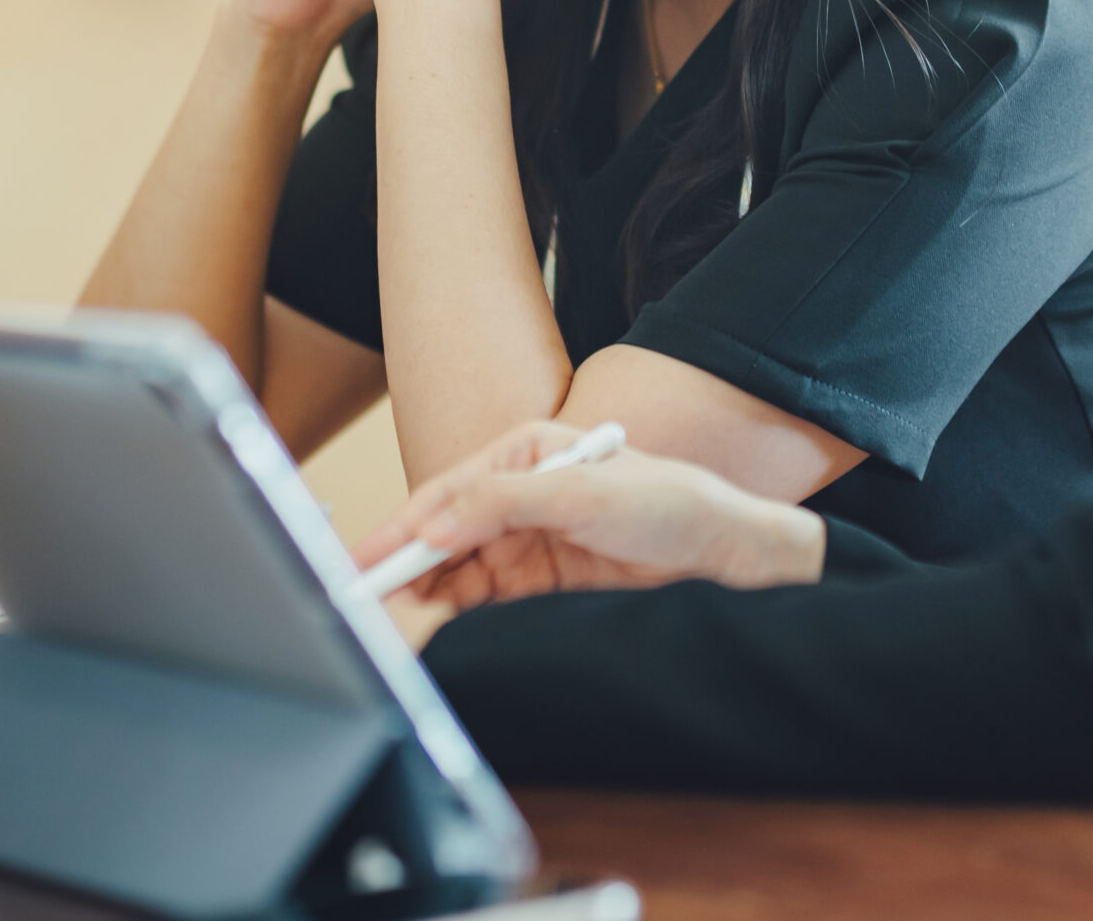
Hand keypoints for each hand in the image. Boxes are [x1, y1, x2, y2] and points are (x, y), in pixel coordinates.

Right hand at [351, 420, 827, 620]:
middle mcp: (517, 497)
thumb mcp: (585, 494)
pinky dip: (457, 620)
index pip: (445, 494)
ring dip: (425, 602)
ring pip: (455, 576)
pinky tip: (438, 637)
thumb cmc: (672, 504)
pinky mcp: (539, 587)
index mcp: (524, 455)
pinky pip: (484, 604)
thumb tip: (435, 523)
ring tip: (395, 633)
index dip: (400, 531)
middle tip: (368, 610)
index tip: (364, 565)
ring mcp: (527, 544)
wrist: (728, 558)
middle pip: (441, 539)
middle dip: (403, 573)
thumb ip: (504, 504)